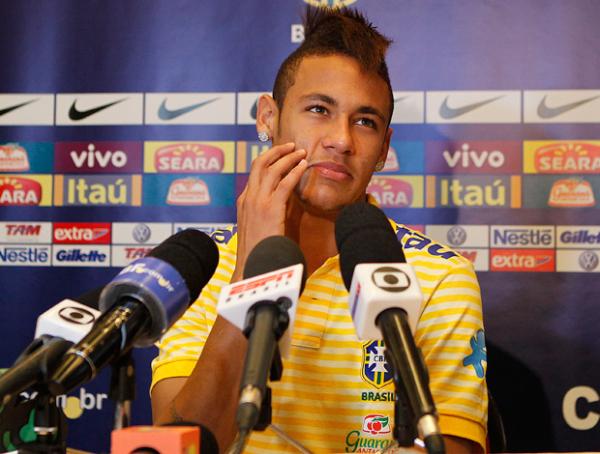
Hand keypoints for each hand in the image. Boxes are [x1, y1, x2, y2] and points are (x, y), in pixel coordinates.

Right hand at [233, 142, 306, 280]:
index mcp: (244, 202)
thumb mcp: (259, 227)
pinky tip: (303, 166)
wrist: (252, 266)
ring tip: (301, 152)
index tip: (282, 155)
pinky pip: (283, 184)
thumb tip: (283, 203)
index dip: (269, 160)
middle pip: (259, 164)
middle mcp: (248, 198)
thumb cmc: (258, 251)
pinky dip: (294, 171)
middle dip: (276, 151)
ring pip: (271, 169)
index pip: (255, 173)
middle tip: (291, 146)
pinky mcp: (269, 209)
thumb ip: (267, 213)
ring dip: (288, 157)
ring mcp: (257, 202)